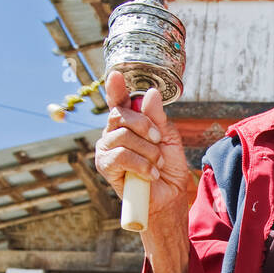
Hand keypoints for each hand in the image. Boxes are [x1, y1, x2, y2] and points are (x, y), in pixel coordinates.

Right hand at [94, 71, 190, 219]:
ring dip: (147, 151)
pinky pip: (120, 155)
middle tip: (159, 141)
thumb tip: (149, 93)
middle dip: (145, 126)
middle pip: (120, 114)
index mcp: (128, 124)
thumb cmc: (167, 168)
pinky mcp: (105, 166)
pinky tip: (150, 174)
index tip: (116, 75)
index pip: (118, 101)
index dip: (115, 87)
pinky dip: (141, 164)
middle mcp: (113, 133)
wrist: (168, 197)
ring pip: (123, 136)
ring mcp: (106, 149)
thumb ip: (158, 117)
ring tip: (157, 163)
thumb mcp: (168, 138)